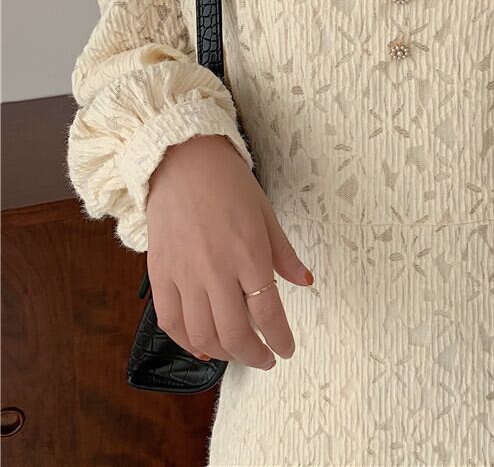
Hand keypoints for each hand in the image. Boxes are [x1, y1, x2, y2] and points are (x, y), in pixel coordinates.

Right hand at [145, 134, 313, 369]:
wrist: (182, 161)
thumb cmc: (229, 184)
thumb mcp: (266, 215)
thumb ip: (284, 254)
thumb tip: (306, 281)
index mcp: (249, 254)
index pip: (268, 312)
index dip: (280, 338)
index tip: (286, 350)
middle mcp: (217, 270)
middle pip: (235, 333)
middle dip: (254, 355)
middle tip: (264, 359)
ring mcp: (185, 275)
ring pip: (203, 334)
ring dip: (223, 353)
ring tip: (237, 352)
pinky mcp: (159, 274)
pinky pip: (171, 321)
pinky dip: (187, 341)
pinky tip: (202, 345)